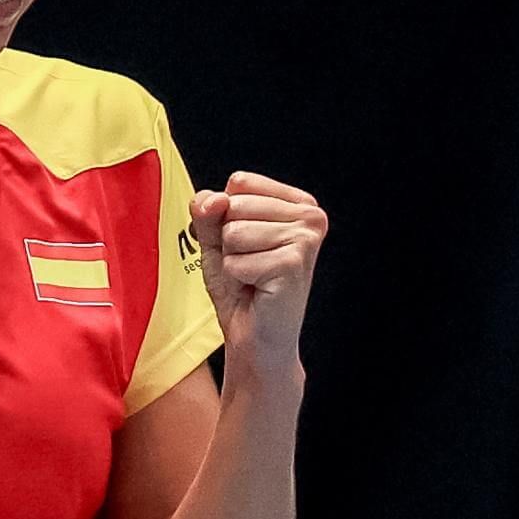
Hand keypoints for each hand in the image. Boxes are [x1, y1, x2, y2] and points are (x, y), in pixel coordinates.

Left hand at [190, 171, 327, 373]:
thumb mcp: (216, 238)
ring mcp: (304, 238)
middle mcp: (309, 215)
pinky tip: (258, 289)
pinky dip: (237, 278)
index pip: (240, 181)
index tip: (244, 243)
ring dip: (233, 261)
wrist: (255, 336)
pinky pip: (236, 260)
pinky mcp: (293, 263)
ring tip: (254, 277)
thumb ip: (208, 210)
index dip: (226, 215)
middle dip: (228, 241)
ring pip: (233, 231)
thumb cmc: (242, 287)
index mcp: (297, 202)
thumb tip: (215, 200)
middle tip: (250, 265)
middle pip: (234, 205)